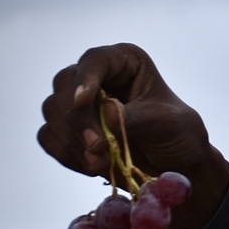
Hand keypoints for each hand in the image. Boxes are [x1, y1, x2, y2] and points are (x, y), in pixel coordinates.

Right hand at [37, 43, 228, 228]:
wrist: (178, 167)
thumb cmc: (179, 135)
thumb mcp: (166, 124)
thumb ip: (135, 118)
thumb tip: (103, 116)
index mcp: (125, 62)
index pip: (95, 60)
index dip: (85, 79)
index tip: (83, 102)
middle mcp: (98, 77)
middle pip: (64, 86)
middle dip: (77, 120)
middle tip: (96, 146)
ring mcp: (80, 104)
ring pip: (52, 112)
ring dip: (71, 140)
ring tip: (99, 163)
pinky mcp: (71, 130)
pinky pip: (49, 137)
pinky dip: (65, 154)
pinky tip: (90, 168)